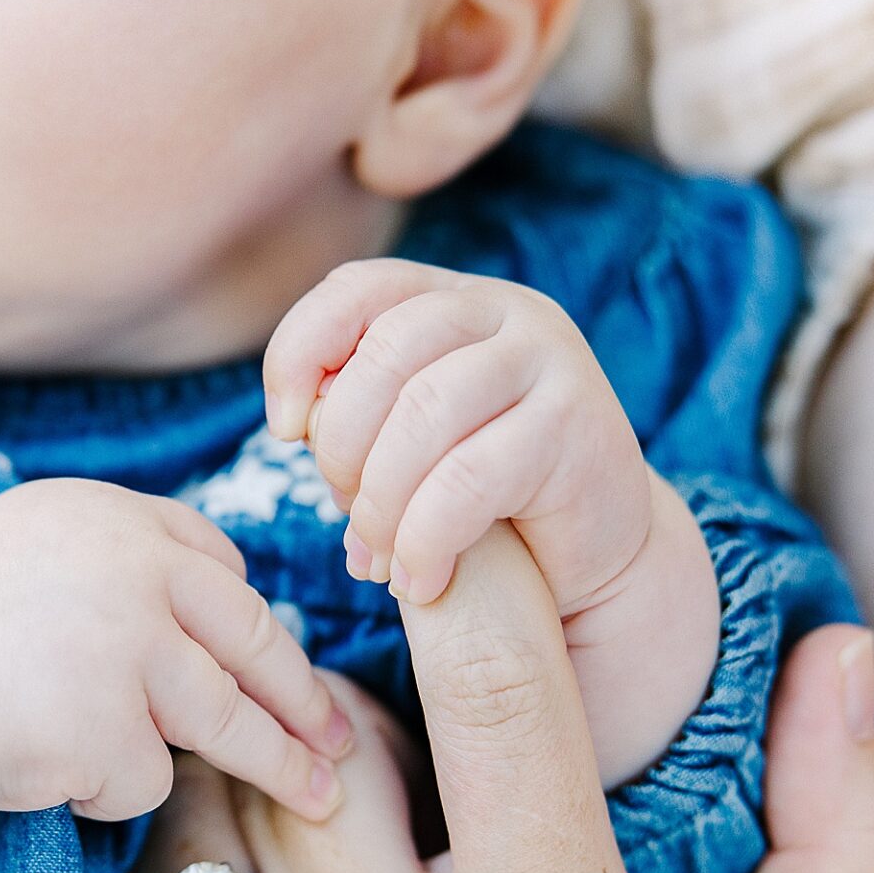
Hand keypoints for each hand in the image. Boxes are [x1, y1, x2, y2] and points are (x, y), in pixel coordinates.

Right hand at [0, 478, 353, 872]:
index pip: (223, 573)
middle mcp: (132, 569)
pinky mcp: (100, 729)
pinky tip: (57, 772)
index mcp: (119, 517)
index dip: (264, 635)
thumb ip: (134, 553)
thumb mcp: (45, 542)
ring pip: (226, 721)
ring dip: (278, 766)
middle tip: (343, 742)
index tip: (297, 677)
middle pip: (252, 644)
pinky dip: (112, 790)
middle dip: (307, 702)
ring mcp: (122, 648)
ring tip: (318, 798)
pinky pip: (147, 779)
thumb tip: (240, 581)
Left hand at [95, 525, 873, 872]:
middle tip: (387, 731)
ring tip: (320, 817)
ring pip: (202, 816)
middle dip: (346, 701)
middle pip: (310, 741)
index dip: (476, 574)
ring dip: (252, 779)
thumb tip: (834, 657)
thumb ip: (838, 843)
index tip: (460, 535)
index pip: (496, 695)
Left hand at [263, 259, 651, 611]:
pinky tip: (417, 582)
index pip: (355, 289)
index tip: (282, 430)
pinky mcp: (577, 425)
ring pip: (423, 411)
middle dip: (341, 442)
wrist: (591, 556)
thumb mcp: (405, 444)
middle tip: (344, 512)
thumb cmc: (478, 501)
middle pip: (385, 350)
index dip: (299, 351)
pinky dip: (424, 540)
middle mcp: (506, 310)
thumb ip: (353, 414)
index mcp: (452, 299)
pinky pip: (468, 478)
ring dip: (379, 501)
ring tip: (376, 560)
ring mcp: (549, 359)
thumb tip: (295, 419)